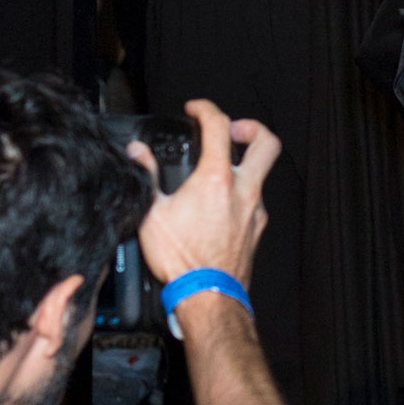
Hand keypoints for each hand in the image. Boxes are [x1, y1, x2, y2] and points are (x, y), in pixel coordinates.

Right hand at [132, 99, 280, 289]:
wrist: (207, 296)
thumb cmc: (182, 260)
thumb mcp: (151, 214)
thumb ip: (145, 176)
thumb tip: (137, 153)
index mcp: (216, 179)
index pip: (219, 125)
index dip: (206, 108)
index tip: (195, 109)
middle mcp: (243, 190)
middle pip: (266, 143)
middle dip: (251, 127)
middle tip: (232, 130)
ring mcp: (255, 210)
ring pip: (262, 174)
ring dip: (245, 164)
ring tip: (220, 169)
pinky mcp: (257, 229)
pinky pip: (255, 200)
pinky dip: (242, 193)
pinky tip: (221, 204)